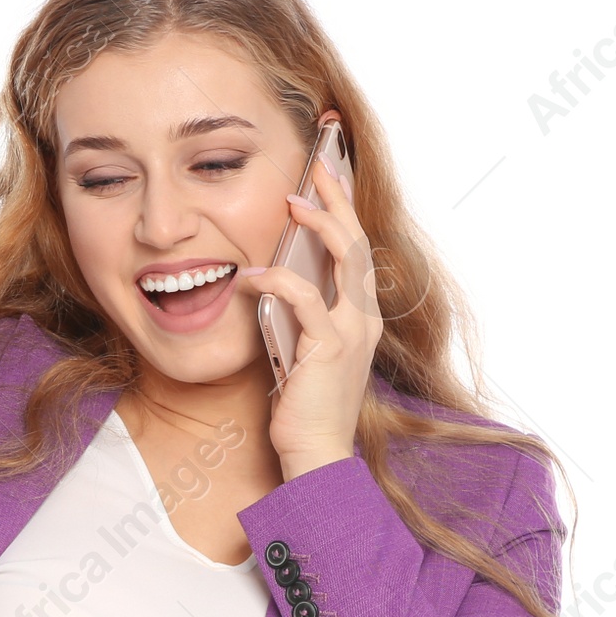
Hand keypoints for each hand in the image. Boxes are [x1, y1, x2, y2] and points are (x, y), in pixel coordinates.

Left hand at [237, 153, 382, 479]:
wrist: (316, 452)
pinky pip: (305, 299)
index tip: (329, 177)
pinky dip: (278, 281)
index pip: (357, 251)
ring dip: (321, 223)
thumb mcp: (303, 349)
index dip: (344, 211)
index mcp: (360, 317)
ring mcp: (351, 331)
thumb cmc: (305, 406)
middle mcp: (364, 318)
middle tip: (320, 163)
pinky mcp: (329, 347)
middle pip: (359, 241)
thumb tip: (271, 282)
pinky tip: (250, 277)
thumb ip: (298, 316)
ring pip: (346, 259)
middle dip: (338, 198)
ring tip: (294, 201)